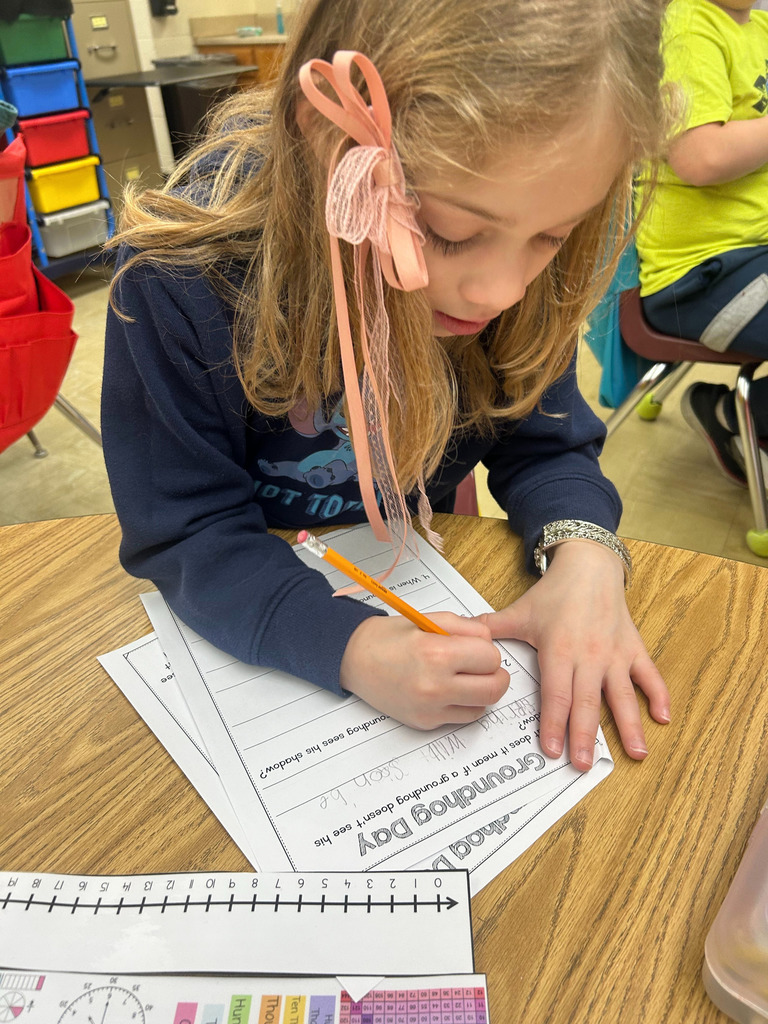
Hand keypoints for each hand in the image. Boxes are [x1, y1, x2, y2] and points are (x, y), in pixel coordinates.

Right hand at [340, 612, 509, 729]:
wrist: (354, 659)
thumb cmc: (388, 638)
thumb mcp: (429, 619)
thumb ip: (466, 628)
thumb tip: (490, 642)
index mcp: (436, 653)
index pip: (491, 658)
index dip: (488, 651)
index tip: (478, 648)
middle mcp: (435, 685)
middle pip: (494, 688)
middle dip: (495, 674)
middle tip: (485, 666)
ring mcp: (430, 708)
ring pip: (483, 706)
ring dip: (481, 691)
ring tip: (465, 677)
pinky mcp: (426, 722)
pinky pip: (463, 717)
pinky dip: (465, 704)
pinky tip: (450, 690)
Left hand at [474, 540, 669, 769]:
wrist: (589, 564)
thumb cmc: (554, 592)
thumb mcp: (520, 611)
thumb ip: (491, 628)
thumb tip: (462, 637)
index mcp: (559, 650)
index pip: (555, 693)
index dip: (553, 722)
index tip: (551, 749)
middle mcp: (589, 655)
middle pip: (587, 702)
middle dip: (585, 736)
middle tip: (584, 765)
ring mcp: (614, 654)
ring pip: (622, 695)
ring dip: (629, 725)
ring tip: (636, 754)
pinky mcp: (633, 648)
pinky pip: (649, 675)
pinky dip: (659, 696)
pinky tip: (664, 719)